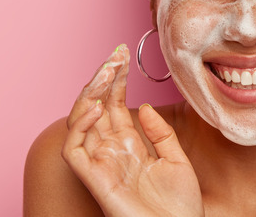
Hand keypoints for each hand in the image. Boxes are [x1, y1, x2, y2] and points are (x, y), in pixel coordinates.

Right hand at [62, 45, 203, 216]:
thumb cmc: (180, 207)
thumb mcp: (177, 160)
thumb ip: (161, 133)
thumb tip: (146, 106)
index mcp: (130, 145)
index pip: (115, 105)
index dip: (116, 79)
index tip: (122, 55)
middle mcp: (111, 151)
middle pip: (97, 106)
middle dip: (103, 78)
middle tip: (114, 55)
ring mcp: (101, 163)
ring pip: (80, 121)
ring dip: (90, 94)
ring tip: (105, 73)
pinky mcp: (93, 179)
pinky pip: (75, 149)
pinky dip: (79, 127)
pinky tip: (97, 108)